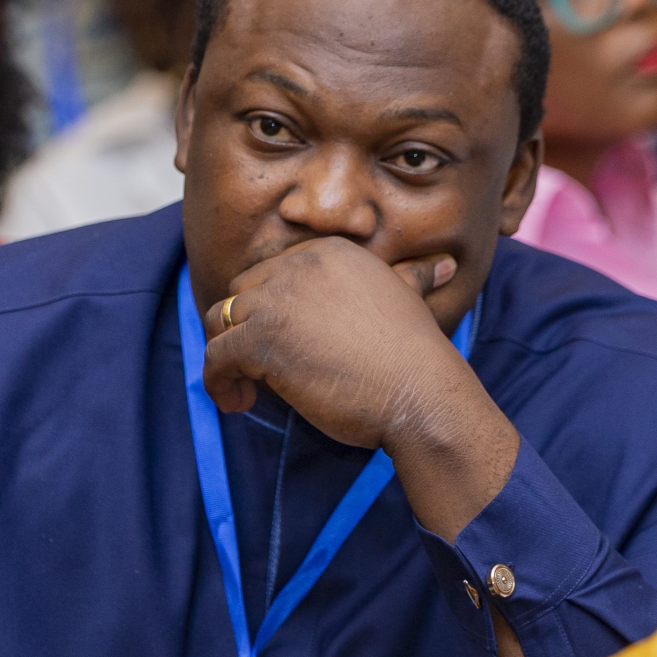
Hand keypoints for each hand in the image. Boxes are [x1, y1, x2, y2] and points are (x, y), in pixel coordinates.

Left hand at [202, 237, 517, 538]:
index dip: (271, 311)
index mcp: (330, 252)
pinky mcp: (262, 340)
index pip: (273, 273)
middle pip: (242, 292)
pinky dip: (217, 383)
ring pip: (220, 320)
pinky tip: (239, 403)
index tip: (283, 344)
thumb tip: (442, 265)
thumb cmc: (416, 358)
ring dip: (226, 356)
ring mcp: (277, 301)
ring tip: (245, 389)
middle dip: (244, 329)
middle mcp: (299, 266)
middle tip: (261, 370)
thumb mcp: (410, 301)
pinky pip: (215, 358)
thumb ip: (411, 278)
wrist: (422, 393)